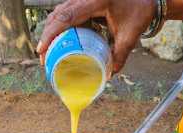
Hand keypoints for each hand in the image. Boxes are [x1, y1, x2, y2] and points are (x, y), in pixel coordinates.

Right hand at [37, 0, 156, 74]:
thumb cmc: (140, 11)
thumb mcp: (130, 35)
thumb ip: (119, 56)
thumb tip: (108, 75)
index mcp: (95, 0)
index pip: (65, 17)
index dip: (50, 34)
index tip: (42, 50)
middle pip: (58, 14)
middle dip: (47, 34)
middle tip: (43, 55)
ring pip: (60, 11)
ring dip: (52, 30)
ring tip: (48, 50)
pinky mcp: (85, 0)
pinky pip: (68, 11)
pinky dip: (61, 25)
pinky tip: (60, 39)